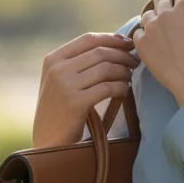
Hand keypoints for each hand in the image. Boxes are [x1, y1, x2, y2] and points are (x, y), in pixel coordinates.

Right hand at [32, 32, 140, 146]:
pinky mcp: (76, 102)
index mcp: (52, 59)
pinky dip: (121, 87)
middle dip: (123, 55)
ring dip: (124, 71)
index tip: (128, 44)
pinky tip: (124, 91)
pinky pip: (108, 87)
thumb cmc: (59, 111)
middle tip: (135, 62)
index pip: (88, 39)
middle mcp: (57, 69)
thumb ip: (77, 64)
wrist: (48, 143)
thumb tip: (113, 45)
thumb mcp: (59, 81)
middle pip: (100, 52)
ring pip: (106, 68)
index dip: (112, 39)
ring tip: (129, 77)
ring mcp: (65, 85)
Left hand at [132, 0, 183, 101]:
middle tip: (169, 16)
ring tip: (159, 32)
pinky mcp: (141, 42)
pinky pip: (138, 33)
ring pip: (147, 15)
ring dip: (153, 20)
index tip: (183, 2)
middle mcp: (166, 12)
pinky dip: (144, 36)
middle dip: (165, 3)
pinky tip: (151, 45)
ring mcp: (151, 27)